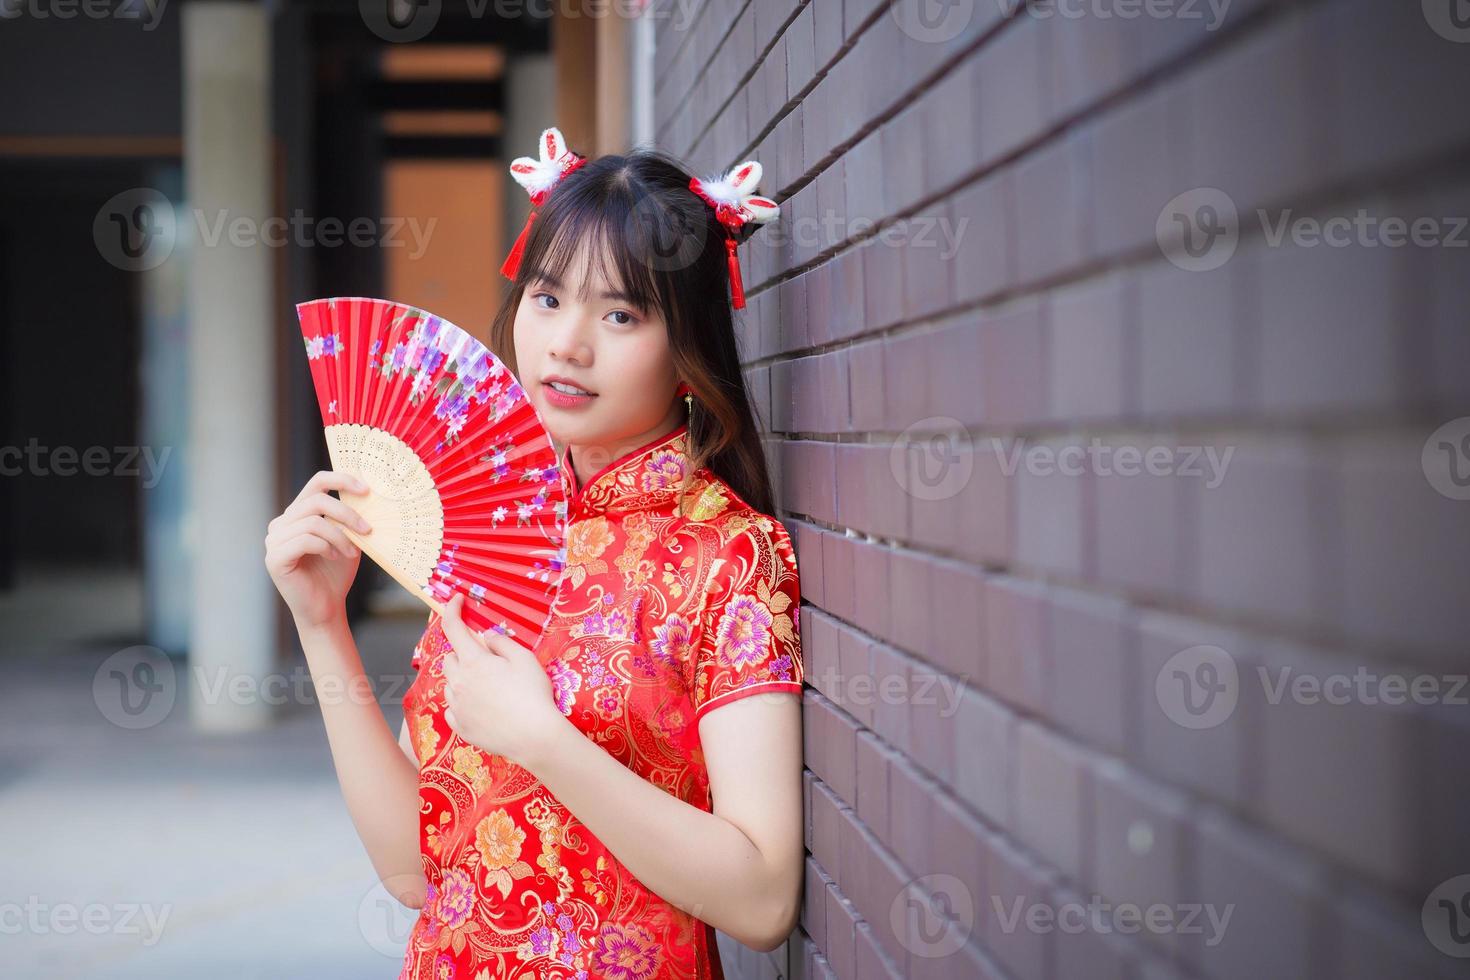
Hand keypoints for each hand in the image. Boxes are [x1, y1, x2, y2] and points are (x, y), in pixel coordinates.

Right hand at [265, 470, 371, 629]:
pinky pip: (304, 540)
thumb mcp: (348, 538)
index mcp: (298, 514)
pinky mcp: (274, 558)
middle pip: (316, 501)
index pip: (316, 483)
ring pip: (313, 522)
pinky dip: (326, 547)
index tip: (366, 490)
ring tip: (351, 552)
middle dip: (347, 514)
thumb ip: (349, 517)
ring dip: (340, 537)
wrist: (326, 608)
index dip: (341, 479)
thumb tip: (367, 494)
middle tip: (368, 530)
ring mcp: (274, 540)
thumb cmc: (336, 573)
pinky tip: (334, 558)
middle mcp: (281, 523)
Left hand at [438, 593, 569, 768]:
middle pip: (449, 658)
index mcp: (473, 662)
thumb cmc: (533, 694)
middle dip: (462, 653)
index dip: (452, 610)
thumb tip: (486, 637)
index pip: (453, 628)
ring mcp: (457, 707)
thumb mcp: (524, 659)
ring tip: (488, 687)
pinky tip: (482, 707)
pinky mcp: (460, 727)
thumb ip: (502, 643)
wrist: (534, 737)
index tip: (456, 600)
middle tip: (486, 659)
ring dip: (462, 679)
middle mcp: (458, 683)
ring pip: (450, 684)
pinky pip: (453, 709)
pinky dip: (463, 703)